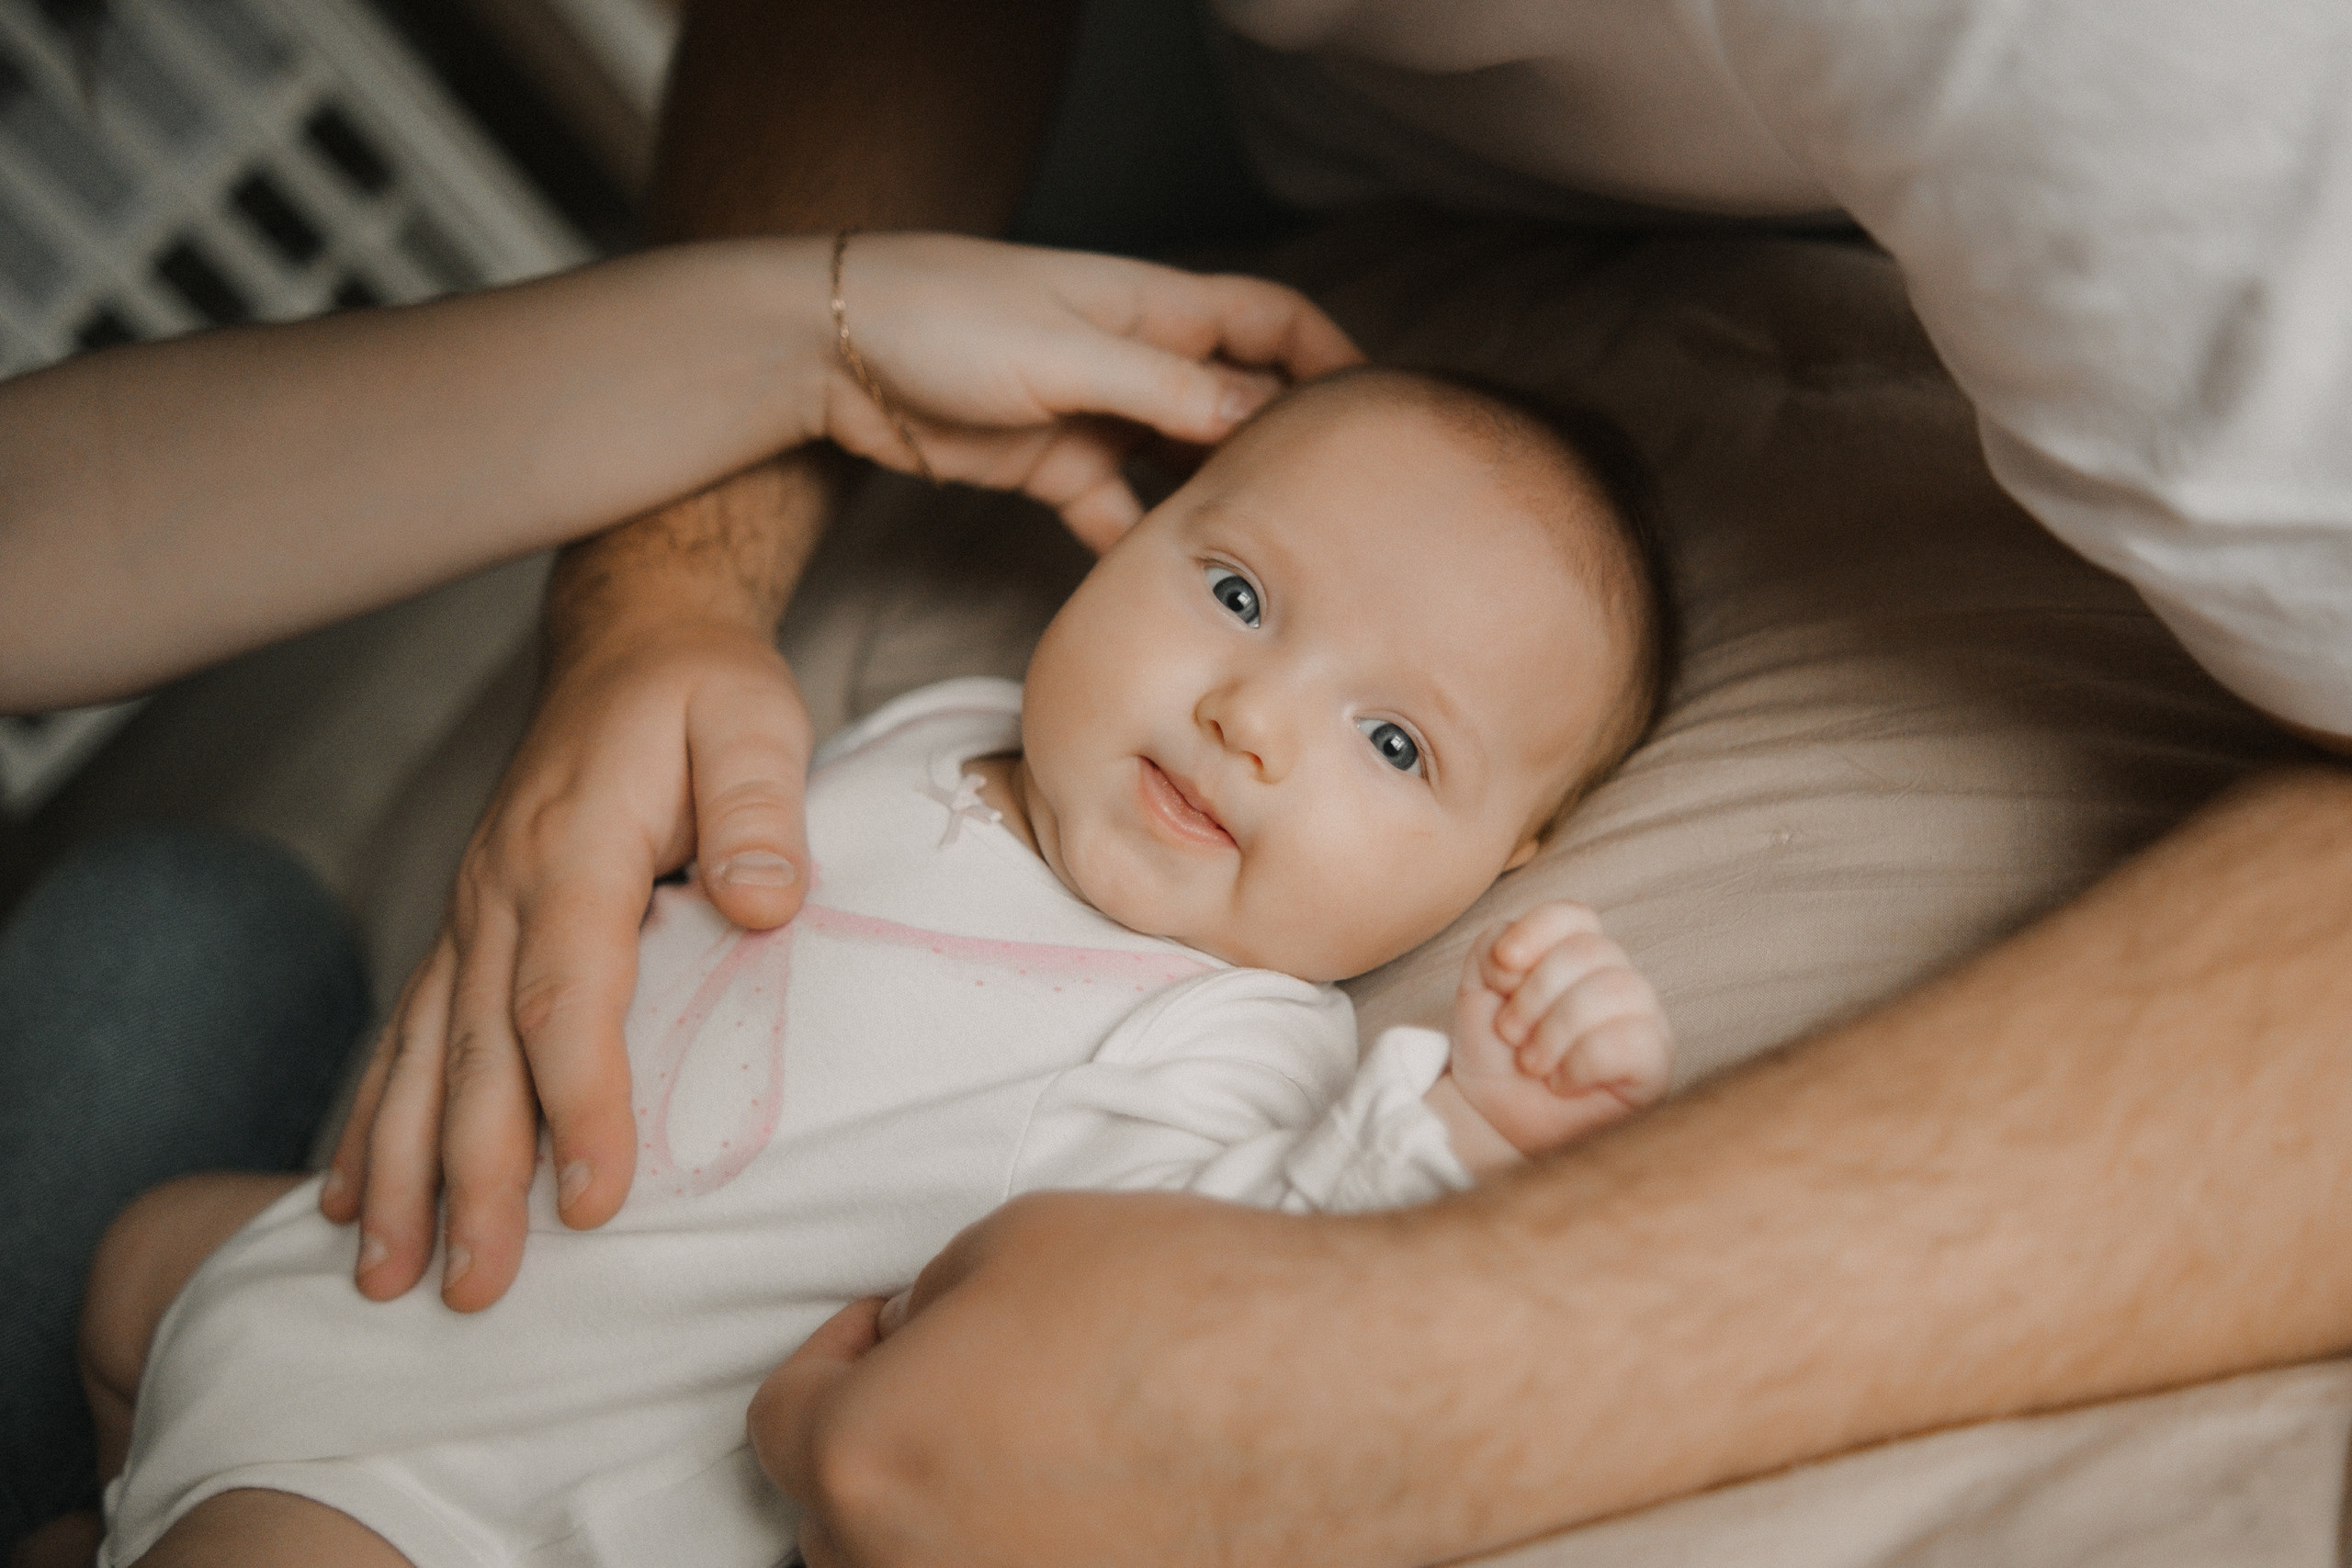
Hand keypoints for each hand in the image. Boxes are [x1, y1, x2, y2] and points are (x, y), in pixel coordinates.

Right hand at [322, 610, 810, 1309]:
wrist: (631, 642)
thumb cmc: (702, 691)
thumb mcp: (753, 722)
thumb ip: (759, 812)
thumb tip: (765, 906)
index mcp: (570, 850)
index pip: (568, 997)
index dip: (577, 1103)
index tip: (594, 1200)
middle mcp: (498, 890)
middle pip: (475, 1053)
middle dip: (468, 1179)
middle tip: (473, 1288)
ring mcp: (470, 910)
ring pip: (420, 1057)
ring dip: (398, 1170)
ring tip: (382, 1276)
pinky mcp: (468, 927)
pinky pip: (407, 1033)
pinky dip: (374, 1118)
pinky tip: (346, 1195)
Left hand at [749, 1191, 1484, 1567]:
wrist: (1344, 1399)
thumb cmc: (1189, 1313)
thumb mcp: (1011, 1242)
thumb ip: (928, 1311)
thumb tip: (919, 1345)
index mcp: (860, 1459)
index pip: (781, 1419)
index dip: (836, 1353)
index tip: (885, 1328)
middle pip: (838, 1515)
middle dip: (884, 1439)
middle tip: (963, 1379)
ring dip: (945, 1514)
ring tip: (1033, 1444)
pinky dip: (1028, 1548)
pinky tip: (1090, 1499)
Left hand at [822, 233, 1362, 548]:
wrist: (830, 350)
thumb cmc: (945, 317)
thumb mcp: (1068, 354)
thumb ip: (1169, 391)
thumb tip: (1267, 419)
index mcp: (1155, 307)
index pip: (1274, 323)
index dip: (1332, 361)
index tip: (1380, 419)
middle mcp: (1139, 361)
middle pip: (1239, 405)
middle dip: (1287, 452)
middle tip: (1338, 519)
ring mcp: (1099, 417)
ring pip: (1185, 469)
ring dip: (1220, 510)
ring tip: (1272, 569)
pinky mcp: (1057, 468)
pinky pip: (1122, 515)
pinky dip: (1147, 549)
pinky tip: (1176, 593)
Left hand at [1448, 901, 1672, 1154]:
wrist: (1495, 1121)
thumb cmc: (1496, 1054)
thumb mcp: (1476, 991)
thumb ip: (1491, 950)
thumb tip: (1516, 956)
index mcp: (1577, 955)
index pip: (1576, 914)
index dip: (1536, 931)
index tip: (1501, 969)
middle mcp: (1617, 980)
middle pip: (1592, 951)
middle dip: (1536, 994)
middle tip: (1511, 1034)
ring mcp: (1643, 1021)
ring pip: (1619, 989)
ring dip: (1558, 1028)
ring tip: (1533, 1063)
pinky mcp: (1654, 1067)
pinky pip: (1634, 1040)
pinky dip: (1583, 1061)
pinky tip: (1563, 1083)